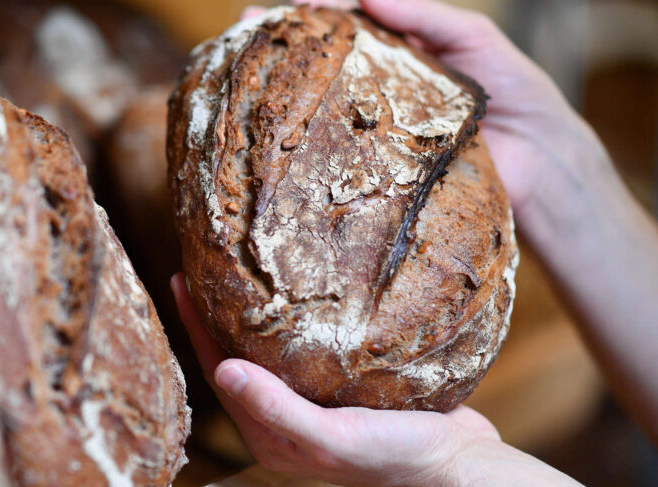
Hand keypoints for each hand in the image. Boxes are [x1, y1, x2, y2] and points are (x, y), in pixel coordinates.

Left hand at [171, 273, 498, 486]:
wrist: (459, 465)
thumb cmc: (396, 458)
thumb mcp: (332, 438)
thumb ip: (278, 409)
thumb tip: (223, 370)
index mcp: (269, 434)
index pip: (218, 371)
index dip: (195, 327)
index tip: (180, 281)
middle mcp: (285, 417)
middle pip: (237, 355)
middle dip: (216, 314)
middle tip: (204, 263)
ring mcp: (314, 400)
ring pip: (272, 348)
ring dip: (254, 311)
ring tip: (243, 266)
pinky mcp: (345, 384)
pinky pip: (310, 345)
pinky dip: (298, 316)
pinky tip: (302, 285)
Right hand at [264, 0, 600, 222]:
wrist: (540, 162)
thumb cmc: (514, 94)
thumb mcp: (472, 39)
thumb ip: (425, 15)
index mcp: (395, 54)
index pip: (345, 24)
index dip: (311, 11)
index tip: (281, 4)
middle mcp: (375, 92)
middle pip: (319, 64)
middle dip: (279, 44)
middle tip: (243, 31)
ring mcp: (370, 132)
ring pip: (318, 109)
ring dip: (280, 93)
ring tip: (243, 76)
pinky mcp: (375, 172)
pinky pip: (335, 156)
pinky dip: (303, 146)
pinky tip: (274, 139)